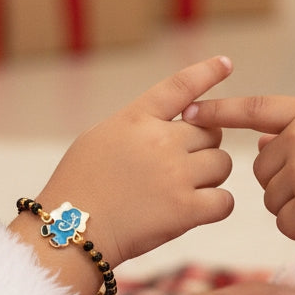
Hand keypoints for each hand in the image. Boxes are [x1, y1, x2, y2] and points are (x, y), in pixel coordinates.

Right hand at [30, 57, 234, 270]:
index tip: (225, 63)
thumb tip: (171, 123)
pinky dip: (216, 205)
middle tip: (181, 166)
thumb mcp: (98, 138)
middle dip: (202, 146)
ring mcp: (175, 174)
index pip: (180, 86)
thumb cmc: (78, 186)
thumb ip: (136, 125)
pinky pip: (225, 200)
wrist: (70, 231)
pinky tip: (198, 210)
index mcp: (136, 118)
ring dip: (210, 176)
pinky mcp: (185, 210)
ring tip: (184, 189)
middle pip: (211, 131)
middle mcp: (160, 141)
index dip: (207, 72)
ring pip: (222, 163)